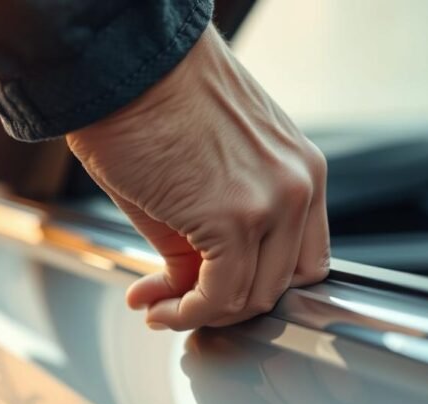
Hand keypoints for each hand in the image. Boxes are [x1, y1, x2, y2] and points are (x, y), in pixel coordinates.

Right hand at [67, 25, 328, 330]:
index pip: (303, 258)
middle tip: (181, 303)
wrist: (123, 64)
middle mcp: (299, 186)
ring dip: (202, 313)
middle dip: (226, 305)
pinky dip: (187, 314)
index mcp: (302, 171)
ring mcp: (272, 203)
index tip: (217, 293)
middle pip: (281, 285)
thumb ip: (208, 242)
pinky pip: (218, 297)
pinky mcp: (232, 219)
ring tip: (161, 305)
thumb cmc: (153, 104)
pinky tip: (158, 308)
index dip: (259, 287)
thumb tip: (186, 295)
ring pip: (252, 298)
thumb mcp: (201, 179)